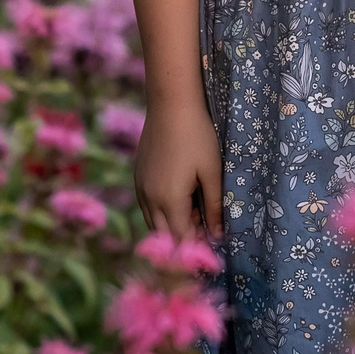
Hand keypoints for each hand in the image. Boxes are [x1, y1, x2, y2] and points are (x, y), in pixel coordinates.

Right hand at [135, 99, 222, 239]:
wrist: (171, 105)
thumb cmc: (197, 137)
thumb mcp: (212, 172)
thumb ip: (214, 206)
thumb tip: (216, 236)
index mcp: (169, 200)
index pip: (180, 239)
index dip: (195, 248)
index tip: (211, 246)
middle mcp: (149, 199)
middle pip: (163, 235)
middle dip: (183, 239)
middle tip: (206, 231)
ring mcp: (140, 187)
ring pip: (152, 221)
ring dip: (171, 225)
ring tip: (195, 212)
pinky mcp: (138, 176)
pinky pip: (147, 205)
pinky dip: (162, 211)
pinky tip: (180, 198)